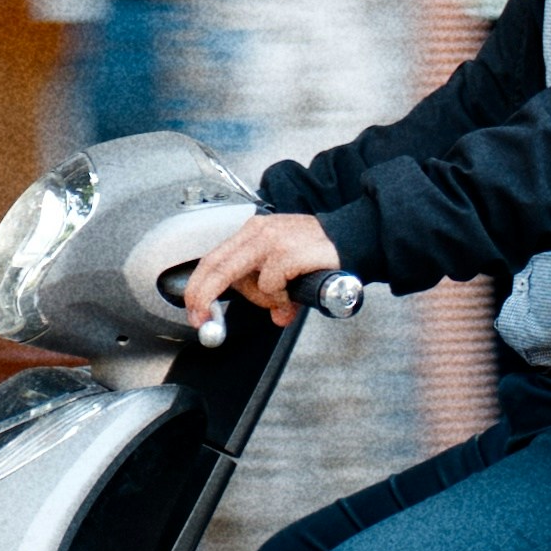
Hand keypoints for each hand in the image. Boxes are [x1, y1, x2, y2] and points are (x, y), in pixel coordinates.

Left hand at [176, 210, 340, 333]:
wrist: (356, 237)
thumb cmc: (323, 251)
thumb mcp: (288, 266)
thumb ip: (274, 289)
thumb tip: (276, 315)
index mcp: (253, 232)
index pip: (213, 258)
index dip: (198, 286)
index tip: (194, 310)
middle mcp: (258, 232)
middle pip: (215, 266)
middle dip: (202, 296)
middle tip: (200, 319)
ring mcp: (272, 240)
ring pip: (240, 278)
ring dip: (259, 298)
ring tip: (284, 296)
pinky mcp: (287, 252)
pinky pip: (270, 285)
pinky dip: (279, 297)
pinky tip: (295, 292)